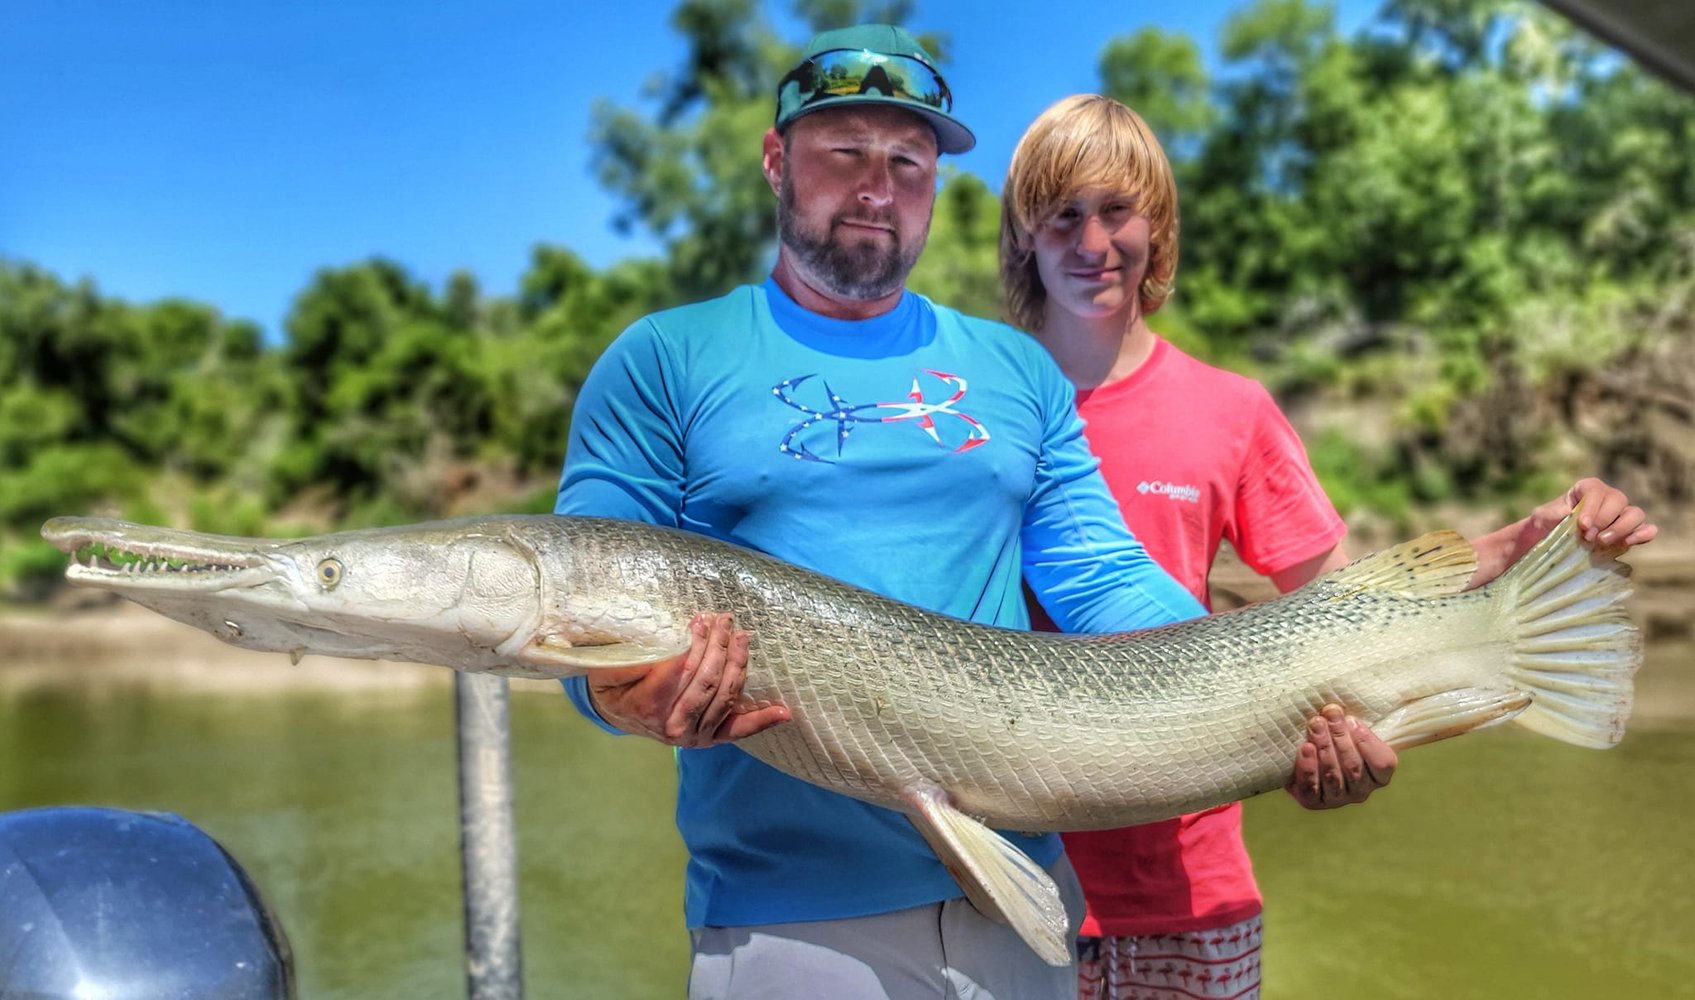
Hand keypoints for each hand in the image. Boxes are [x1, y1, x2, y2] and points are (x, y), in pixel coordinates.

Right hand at [584, 612, 788, 746]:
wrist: (621, 714)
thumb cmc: (617, 685)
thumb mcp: (611, 668)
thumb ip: (633, 658)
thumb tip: (662, 644)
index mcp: (648, 706)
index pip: (680, 671)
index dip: (694, 644)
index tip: (701, 620)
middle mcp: (675, 725)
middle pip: (706, 682)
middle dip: (718, 647)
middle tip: (723, 620)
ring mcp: (697, 735)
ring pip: (725, 696)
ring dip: (738, 664)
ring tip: (742, 636)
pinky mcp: (712, 738)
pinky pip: (739, 729)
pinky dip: (762, 721)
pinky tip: (784, 712)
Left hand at [1286, 705, 1396, 808]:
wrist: (1306, 758)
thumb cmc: (1336, 739)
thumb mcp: (1351, 729)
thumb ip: (1353, 722)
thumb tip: (1338, 707)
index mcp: (1378, 775)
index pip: (1383, 764)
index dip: (1367, 742)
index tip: (1352, 720)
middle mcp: (1361, 791)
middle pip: (1354, 766)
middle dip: (1340, 737)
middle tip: (1329, 714)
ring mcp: (1337, 799)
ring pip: (1333, 776)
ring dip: (1324, 747)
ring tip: (1316, 725)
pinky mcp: (1313, 802)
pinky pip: (1312, 788)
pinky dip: (1309, 767)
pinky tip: (1306, 748)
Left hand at [1553, 477, 1657, 549]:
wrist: (1550, 542)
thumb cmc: (1546, 526)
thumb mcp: (1543, 516)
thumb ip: (1556, 513)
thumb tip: (1573, 516)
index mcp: (1587, 489)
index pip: (1597, 491)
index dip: (1592, 507)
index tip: (1582, 525)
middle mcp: (1608, 498)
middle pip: (1619, 500)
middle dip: (1605, 520)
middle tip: (1589, 537)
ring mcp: (1621, 515)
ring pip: (1636, 514)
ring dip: (1623, 528)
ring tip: (1603, 542)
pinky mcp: (1629, 533)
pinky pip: (1647, 529)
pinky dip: (1644, 534)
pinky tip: (1630, 542)